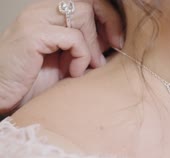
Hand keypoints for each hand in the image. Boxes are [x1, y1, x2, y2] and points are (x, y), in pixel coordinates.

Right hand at [0, 0, 122, 113]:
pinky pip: (74, 37)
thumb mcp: (70, 59)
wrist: (4, 96)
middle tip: (115, 46)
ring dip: (92, 44)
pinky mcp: (33, 34)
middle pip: (89, 1)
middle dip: (110, 23)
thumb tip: (115, 37)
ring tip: (87, 66)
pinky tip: (73, 72)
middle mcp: (42, 9)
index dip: (110, 16)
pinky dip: (82, 57)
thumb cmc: (35, 81)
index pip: (89, 0)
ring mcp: (35, 18)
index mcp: (50, 12)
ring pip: (83, 14)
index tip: (118, 40)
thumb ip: (89, 45)